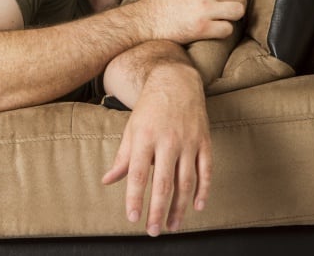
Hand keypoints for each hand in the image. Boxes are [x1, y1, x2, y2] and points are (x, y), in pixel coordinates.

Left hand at [102, 63, 211, 236]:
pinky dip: (203, 190)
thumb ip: (122, 158)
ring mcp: (189, 141)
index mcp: (145, 138)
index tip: (132, 218)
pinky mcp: (204, 141)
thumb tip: (107, 181)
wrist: (175, 82)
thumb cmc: (149, 110)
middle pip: (163, 182)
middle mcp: (167, 141)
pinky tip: (197, 207)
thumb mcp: (131, 130)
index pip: (138, 174)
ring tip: (173, 226)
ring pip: (186, 181)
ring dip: (180, 207)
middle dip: (158, 210)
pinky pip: (206, 170)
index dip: (135, 198)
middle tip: (154, 231)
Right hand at [134, 0, 245, 43]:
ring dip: (233, 18)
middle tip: (227, 13)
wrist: (142, 22)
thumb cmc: (158, 1)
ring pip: (239, 11)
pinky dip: (222, 32)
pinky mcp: (202, 28)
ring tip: (222, 21)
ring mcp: (204, 9)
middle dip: (236, 5)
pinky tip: (212, 31)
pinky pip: (227, 29)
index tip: (225, 2)